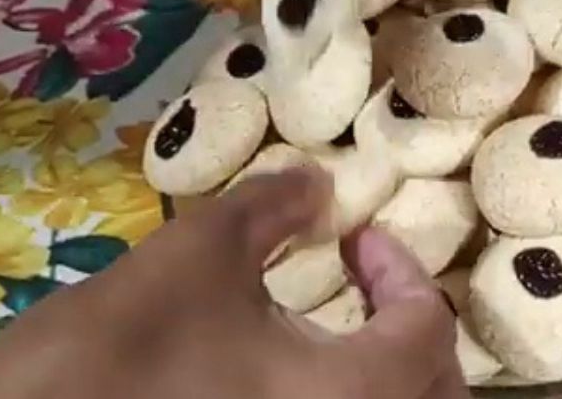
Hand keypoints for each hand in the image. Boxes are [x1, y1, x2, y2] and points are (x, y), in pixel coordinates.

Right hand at [0, 169, 466, 398]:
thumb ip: (273, 207)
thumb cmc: (123, 347)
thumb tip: (319, 183)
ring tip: (349, 332)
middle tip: (374, 288)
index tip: (357, 240)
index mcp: (359, 394)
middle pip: (438, 395)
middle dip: (418, 335)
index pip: (427, 329)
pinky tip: (302, 380)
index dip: (402, 271)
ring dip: (396, 378)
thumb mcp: (201, 255)